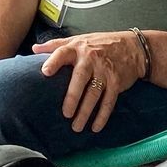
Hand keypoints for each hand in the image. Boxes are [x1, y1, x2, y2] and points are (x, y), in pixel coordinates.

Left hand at [32, 32, 146, 133]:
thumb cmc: (100, 43)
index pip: (63, 53)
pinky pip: (109, 102)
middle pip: (80, 78)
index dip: (54, 62)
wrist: (133, 47)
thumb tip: (34, 49)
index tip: (45, 72)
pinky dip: (102, 116)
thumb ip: (56, 44)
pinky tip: (95, 127)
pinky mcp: (116, 82)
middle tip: (66, 113)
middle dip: (73, 96)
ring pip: (94, 94)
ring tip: (76, 126)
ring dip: (86, 112)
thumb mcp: (78, 39)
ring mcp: (105, 71)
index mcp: (78, 48)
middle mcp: (91, 58)